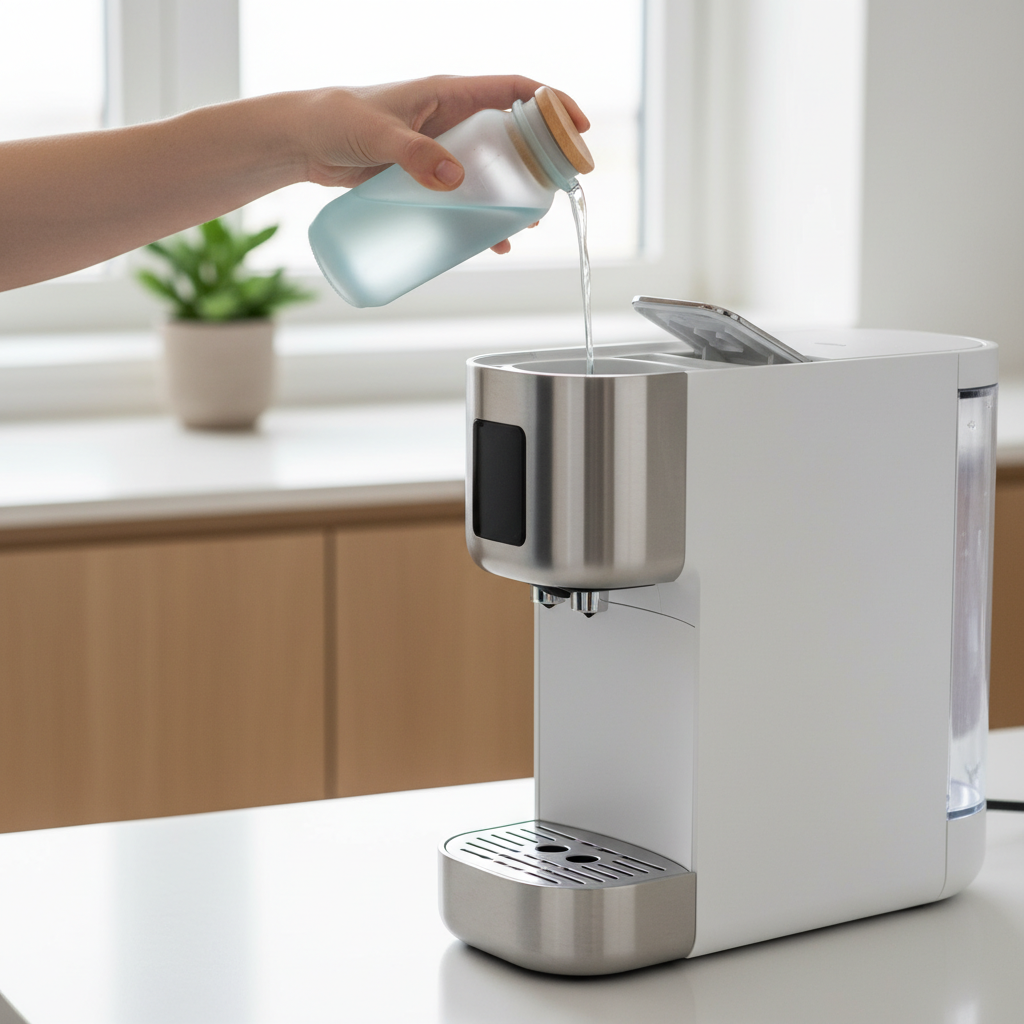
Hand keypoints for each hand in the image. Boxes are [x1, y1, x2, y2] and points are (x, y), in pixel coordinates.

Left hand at [300, 76, 588, 252]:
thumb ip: (415, 155)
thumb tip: (456, 179)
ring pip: (492, 169)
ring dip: (513, 194)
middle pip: (512, 134)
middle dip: (540, 161)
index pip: (515, 90)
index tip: (578, 127)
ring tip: (526, 222)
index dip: (553, 104)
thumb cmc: (338, 121)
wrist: (305, 141)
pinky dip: (481, 215)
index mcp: (450, 93)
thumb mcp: (378, 136)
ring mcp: (442, 147)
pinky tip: (489, 241)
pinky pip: (467, 193)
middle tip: (555, 191)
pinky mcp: (428, 174)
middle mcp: (452, 118)